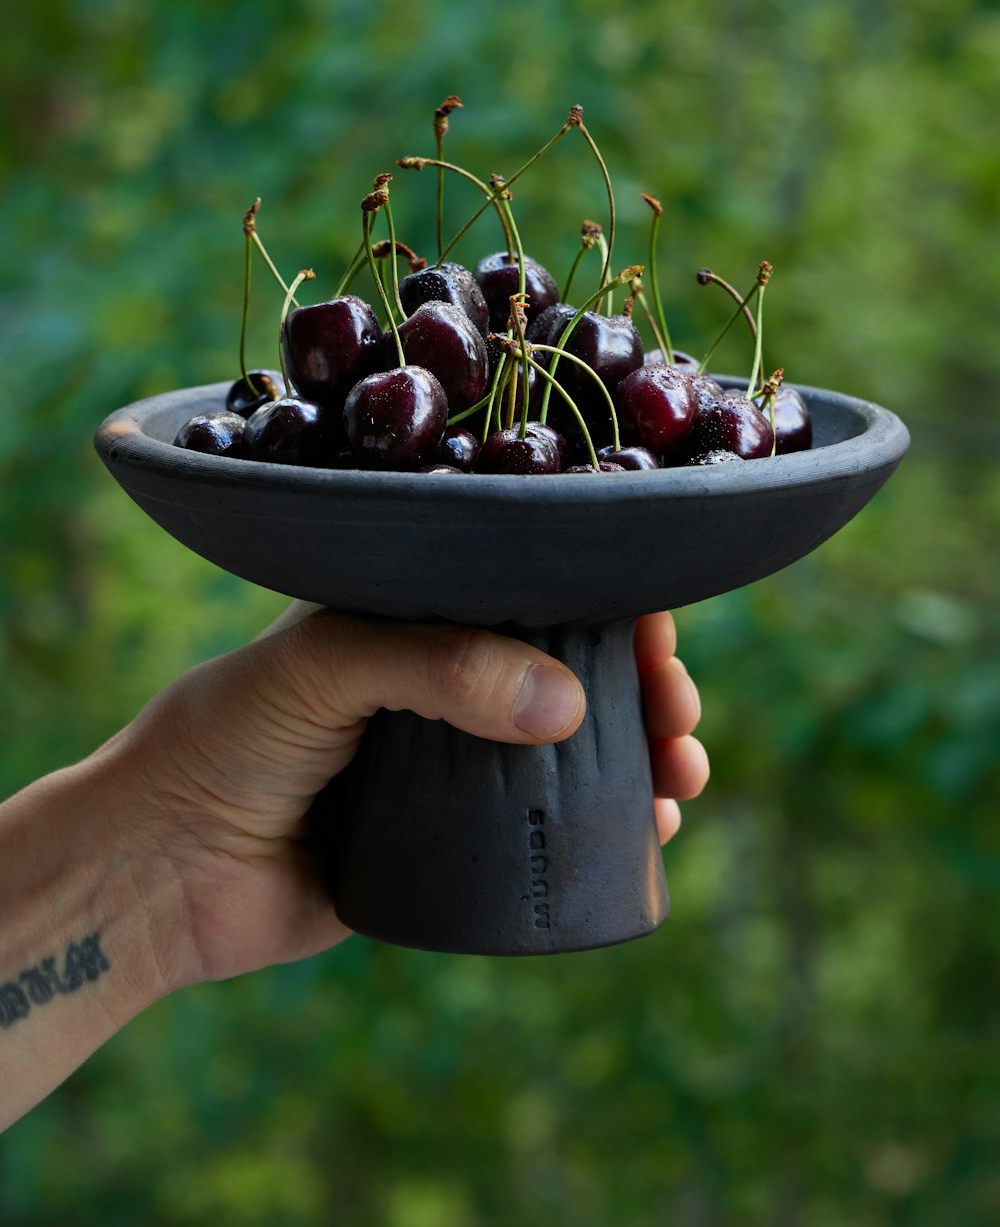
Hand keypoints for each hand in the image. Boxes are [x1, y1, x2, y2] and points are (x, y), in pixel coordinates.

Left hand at [103, 605, 706, 991]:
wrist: (161, 871)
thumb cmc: (226, 738)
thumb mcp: (327, 665)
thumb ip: (437, 667)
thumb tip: (567, 700)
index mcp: (411, 616)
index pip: (531, 590)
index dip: (605, 601)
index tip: (656, 627)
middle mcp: (441, 683)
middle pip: (573, 668)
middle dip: (643, 683)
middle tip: (677, 711)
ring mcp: (451, 764)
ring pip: (576, 748)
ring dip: (647, 752)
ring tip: (682, 773)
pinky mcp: (452, 843)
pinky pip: (549, 828)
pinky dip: (615, 826)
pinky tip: (655, 830)